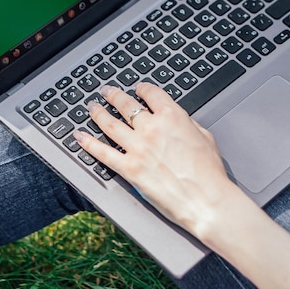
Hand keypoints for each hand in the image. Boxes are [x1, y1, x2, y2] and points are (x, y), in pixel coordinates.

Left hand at [75, 81, 239, 242]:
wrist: (206, 200)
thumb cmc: (210, 173)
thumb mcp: (204, 137)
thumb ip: (187, 124)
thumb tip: (178, 120)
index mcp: (172, 117)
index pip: (151, 94)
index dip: (141, 89)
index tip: (137, 89)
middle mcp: (152, 128)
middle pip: (126, 105)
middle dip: (113, 95)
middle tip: (106, 91)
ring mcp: (138, 148)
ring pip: (110, 124)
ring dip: (97, 113)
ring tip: (91, 107)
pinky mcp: (129, 169)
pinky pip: (102, 152)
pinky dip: (88, 143)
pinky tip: (79, 136)